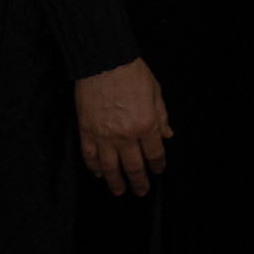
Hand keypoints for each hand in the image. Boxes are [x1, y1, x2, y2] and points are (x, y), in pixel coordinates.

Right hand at [74, 58, 171, 194]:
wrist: (104, 62)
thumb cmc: (132, 74)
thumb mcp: (156, 93)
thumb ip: (162, 117)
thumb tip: (168, 136)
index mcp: (147, 124)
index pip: (155, 153)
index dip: (158, 165)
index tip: (158, 171)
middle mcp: (126, 135)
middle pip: (134, 166)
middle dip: (139, 181)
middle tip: (141, 192)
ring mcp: (104, 136)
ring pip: (110, 167)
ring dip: (116, 182)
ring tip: (120, 192)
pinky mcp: (86, 132)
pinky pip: (90, 156)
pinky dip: (94, 168)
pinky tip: (99, 174)